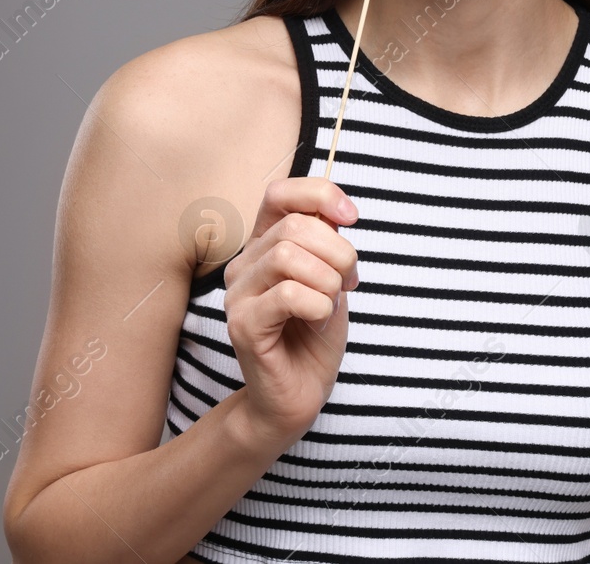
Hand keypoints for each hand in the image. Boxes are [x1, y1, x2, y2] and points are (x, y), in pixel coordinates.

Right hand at [224, 177, 358, 449]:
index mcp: (263, 246)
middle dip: (339, 252)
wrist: (299, 395)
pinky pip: (288, 294)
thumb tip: (338, 210)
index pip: (280, 193)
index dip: (320, 194)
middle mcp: (243, 265)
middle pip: (295, 226)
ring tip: (330, 304)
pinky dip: (318, 305)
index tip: (351, 217)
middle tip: (348, 283)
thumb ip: (327, 243)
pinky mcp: (243, 325)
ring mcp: (238, 295)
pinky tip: (318, 321)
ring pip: (289, 256)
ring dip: (328, 281)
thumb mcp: (330, 278)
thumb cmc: (314, 336)